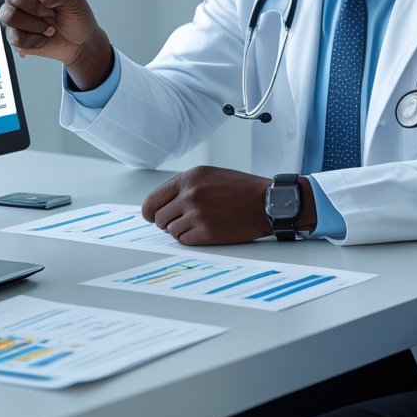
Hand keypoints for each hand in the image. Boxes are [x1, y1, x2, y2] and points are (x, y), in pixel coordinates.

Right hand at [0, 0, 112, 88]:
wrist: (81, 42)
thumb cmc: (78, 14)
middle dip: (32, 8)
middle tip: (50, 14)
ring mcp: (16, 18)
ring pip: (9, 18)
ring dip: (33, 25)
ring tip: (49, 28)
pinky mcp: (16, 37)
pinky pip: (14, 38)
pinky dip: (34, 40)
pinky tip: (44, 39)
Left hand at [141, 167, 274, 245]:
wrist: (266, 203)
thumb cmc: (240, 189)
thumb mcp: (209, 176)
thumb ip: (184, 186)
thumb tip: (160, 204)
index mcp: (190, 178)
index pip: (153, 199)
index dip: (149, 211)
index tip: (151, 216)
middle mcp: (190, 195)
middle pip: (159, 218)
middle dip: (167, 222)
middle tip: (182, 221)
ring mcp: (198, 214)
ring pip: (171, 230)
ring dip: (181, 230)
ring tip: (200, 223)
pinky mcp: (206, 233)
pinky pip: (184, 241)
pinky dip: (191, 238)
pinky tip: (205, 230)